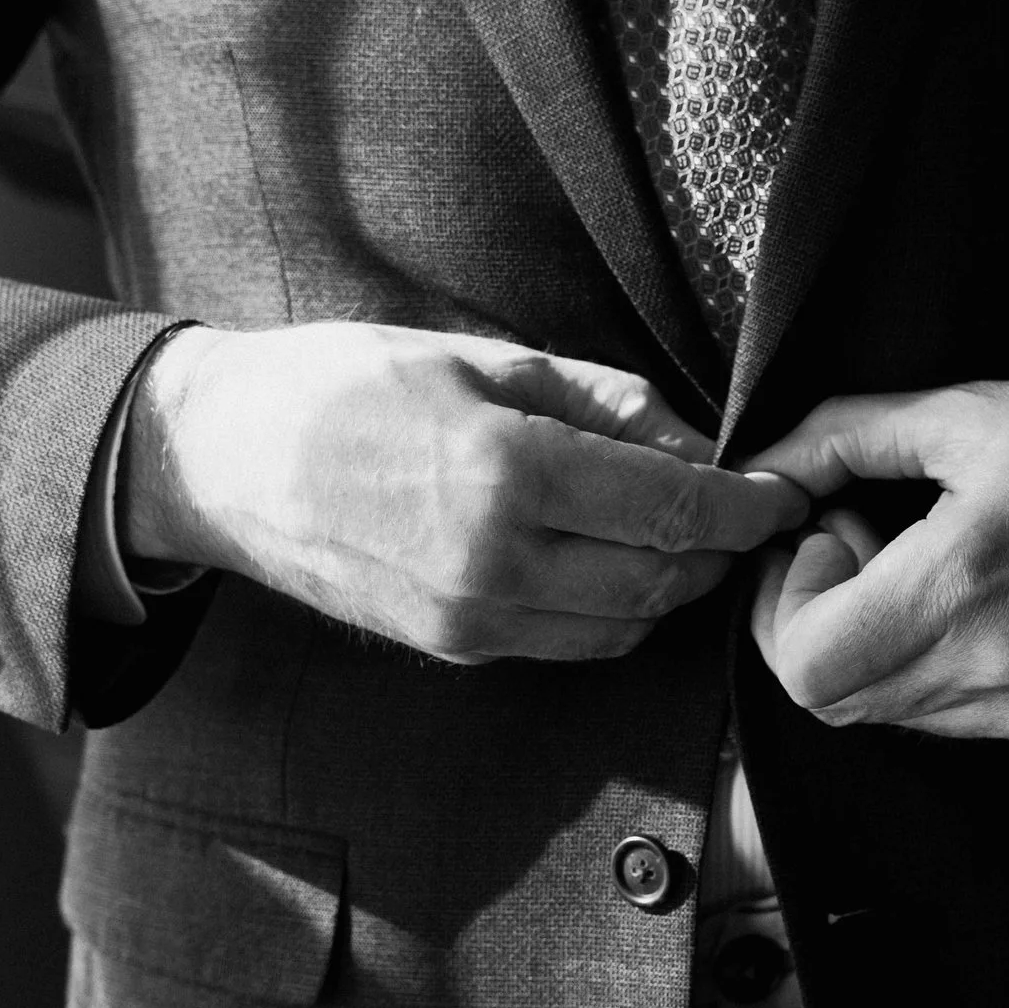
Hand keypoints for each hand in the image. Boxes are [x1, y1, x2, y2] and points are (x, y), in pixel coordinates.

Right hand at [123, 323, 808, 662]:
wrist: (222, 459)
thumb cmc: (346, 386)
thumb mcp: (483, 358)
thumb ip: (602, 402)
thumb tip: (696, 441)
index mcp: (510, 473)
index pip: (676, 508)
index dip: (748, 506)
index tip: (786, 493)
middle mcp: (496, 563)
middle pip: (662, 580)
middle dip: (719, 551)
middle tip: (747, 511)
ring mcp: (471, 620)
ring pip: (624, 627)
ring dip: (670, 587)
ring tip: (685, 534)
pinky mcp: (452, 649)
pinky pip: (569, 643)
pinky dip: (613, 612)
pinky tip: (613, 561)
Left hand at [739, 370, 1008, 741]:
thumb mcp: (971, 409)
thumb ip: (846, 436)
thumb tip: (767, 467)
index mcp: (968, 584)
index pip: (805, 663)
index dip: (784, 599)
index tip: (819, 531)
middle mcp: (997, 668)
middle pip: (829, 700)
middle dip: (812, 620)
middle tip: (856, 543)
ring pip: (881, 713)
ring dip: (865, 644)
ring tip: (914, 562)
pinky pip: (942, 714)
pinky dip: (918, 662)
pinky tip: (961, 594)